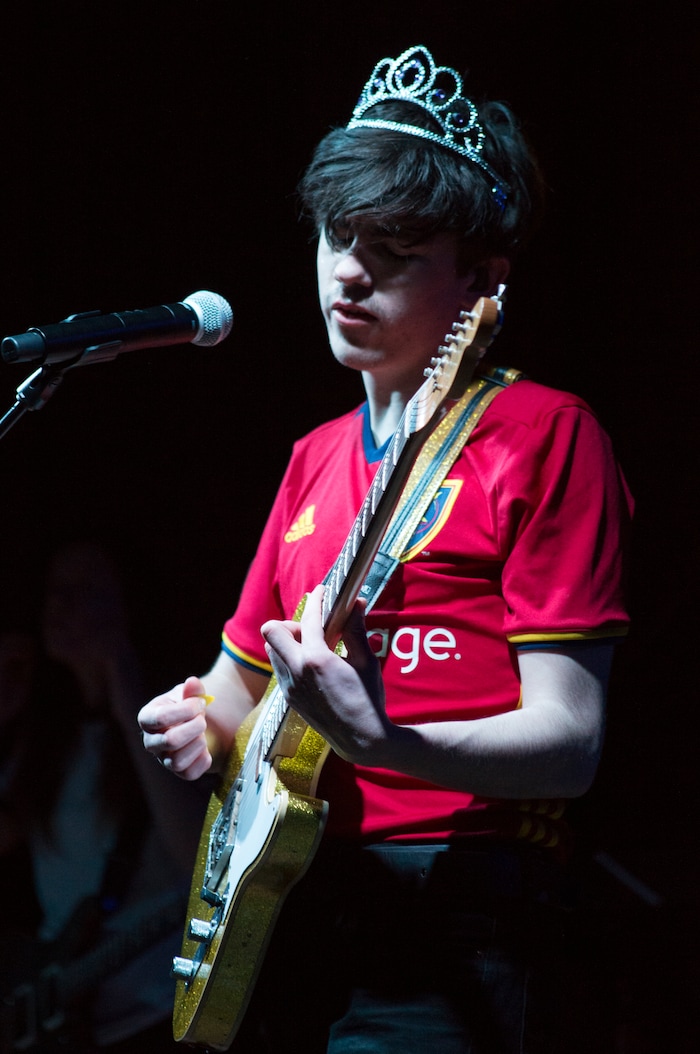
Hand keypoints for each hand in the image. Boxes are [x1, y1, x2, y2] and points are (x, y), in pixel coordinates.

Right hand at [138, 675, 211, 779]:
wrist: (201, 724)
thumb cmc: (189, 707)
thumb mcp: (190, 694)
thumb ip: (192, 689)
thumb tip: (192, 683)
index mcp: (148, 718)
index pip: (161, 718)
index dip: (186, 710)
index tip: (200, 703)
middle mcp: (151, 741)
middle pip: (170, 741)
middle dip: (194, 727)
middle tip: (203, 719)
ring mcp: (163, 759)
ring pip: (177, 761)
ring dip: (198, 744)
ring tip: (203, 734)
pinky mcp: (179, 772)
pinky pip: (189, 774)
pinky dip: (203, 760)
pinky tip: (205, 748)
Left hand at [261, 585, 392, 765]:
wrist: (361, 739)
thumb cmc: (368, 699)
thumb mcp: (365, 661)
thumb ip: (356, 630)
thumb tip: (357, 603)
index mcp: (316, 660)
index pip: (309, 620)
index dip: (317, 601)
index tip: (323, 592)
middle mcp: (296, 672)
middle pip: (272, 631)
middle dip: (290, 623)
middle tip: (314, 628)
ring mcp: (289, 686)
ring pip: (273, 650)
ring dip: (288, 641)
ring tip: (314, 646)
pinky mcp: (289, 698)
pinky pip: (280, 668)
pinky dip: (291, 659)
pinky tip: (313, 665)